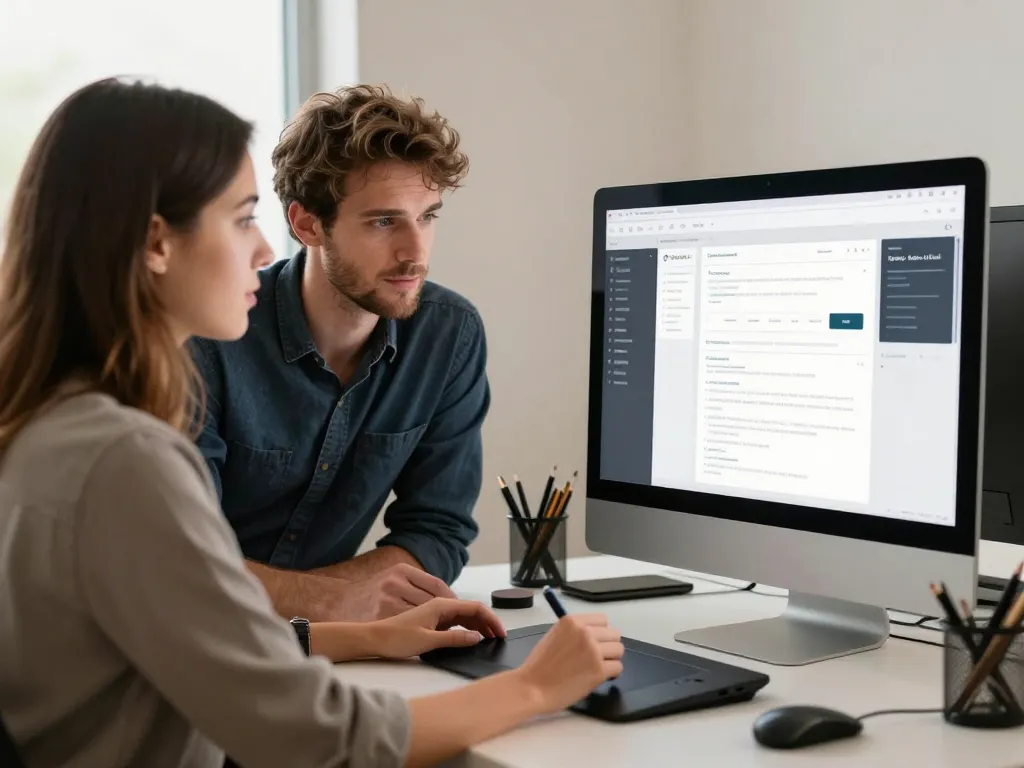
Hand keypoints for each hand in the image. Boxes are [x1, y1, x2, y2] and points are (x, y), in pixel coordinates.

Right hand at [334, 564, 455, 621]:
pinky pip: (409, 627)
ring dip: (435, 623)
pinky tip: (422, 634)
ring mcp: (388, 601)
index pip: (436, 584)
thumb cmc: (371, 594)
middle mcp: (395, 583)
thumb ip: (416, 585)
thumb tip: (446, 598)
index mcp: (402, 570)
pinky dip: (420, 631)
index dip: (450, 598)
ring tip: (437, 628)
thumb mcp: (393, 579)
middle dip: (445, 613)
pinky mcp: (383, 618)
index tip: (458, 607)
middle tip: (452, 622)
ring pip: (423, 615)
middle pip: (433, 600)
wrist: (339, 603)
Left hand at [371, 597, 506, 658]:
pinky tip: (471, 638)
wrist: (375, 639)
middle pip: (472, 610)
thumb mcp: (428, 641)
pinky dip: (467, 629)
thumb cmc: (397, 638)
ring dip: (479, 626)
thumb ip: (454, 639)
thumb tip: (477, 637)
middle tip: (499, 638)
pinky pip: (455, 622)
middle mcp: (440, 606)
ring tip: (490, 639)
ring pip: (465, 616)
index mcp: (441, 605)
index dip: (491, 619)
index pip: (475, 607)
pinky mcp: (432, 621)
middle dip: (488, 622)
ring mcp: (436, 613)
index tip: (501, 633)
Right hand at [515, 614, 624, 714]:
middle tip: (598, 657)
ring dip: (611, 659)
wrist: (532, 688)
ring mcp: (593, 651)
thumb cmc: (539, 665)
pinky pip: (618, 667)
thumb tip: (595, 635)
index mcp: (572, 621)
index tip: (595, 642)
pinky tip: (599, 677)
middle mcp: (585, 632)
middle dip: (608, 646)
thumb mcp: (555, 636)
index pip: (602, 619)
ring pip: (619, 650)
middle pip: (614, 634)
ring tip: (598, 667)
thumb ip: (575, 632)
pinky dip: (611, 674)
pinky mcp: (599, 670)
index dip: (601, 632)